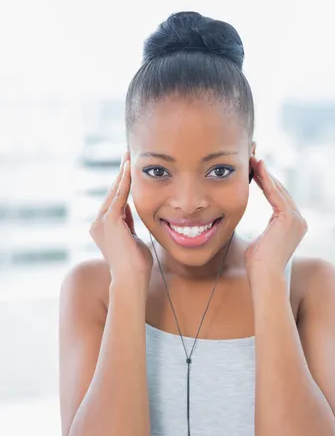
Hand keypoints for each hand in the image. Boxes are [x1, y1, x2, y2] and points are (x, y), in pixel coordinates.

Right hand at [89, 152, 152, 285]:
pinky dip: (124, 182)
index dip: (121, 187)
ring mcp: (101, 223)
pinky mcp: (109, 221)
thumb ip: (129, 226)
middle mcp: (98, 224)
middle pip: (112, 194)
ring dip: (122, 174)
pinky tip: (129, 169)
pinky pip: (118, 197)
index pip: (114, 203)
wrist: (131, 279)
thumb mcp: (132, 240)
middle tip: (127, 156)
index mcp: (103, 230)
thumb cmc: (136, 266)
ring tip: (128, 157)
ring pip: (114, 193)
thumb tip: (130, 213)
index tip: (128, 172)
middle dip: (120, 175)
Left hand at [245, 157, 306, 282]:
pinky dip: (266, 180)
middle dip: (266, 174)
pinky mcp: (289, 218)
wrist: (265, 277)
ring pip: (278, 190)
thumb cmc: (259, 267)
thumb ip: (262, 235)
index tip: (254, 171)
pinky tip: (257, 168)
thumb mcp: (260, 244)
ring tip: (253, 159)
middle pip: (281, 191)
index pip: (278, 199)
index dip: (266, 183)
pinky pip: (275, 194)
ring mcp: (296, 219)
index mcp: (293, 226)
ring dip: (265, 173)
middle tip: (252, 159)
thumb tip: (258, 235)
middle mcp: (299, 220)